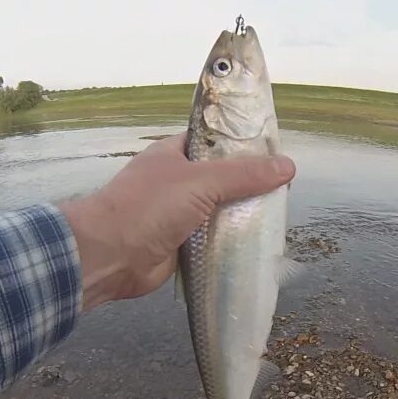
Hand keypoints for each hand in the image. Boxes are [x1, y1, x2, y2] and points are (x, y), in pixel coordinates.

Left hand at [57, 133, 295, 309]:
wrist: (109, 256)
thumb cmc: (148, 206)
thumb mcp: (200, 181)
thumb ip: (244, 174)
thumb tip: (287, 166)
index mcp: (175, 153)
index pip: (215, 142)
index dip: (243, 145)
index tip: (275, 152)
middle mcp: (177, 181)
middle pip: (222, 178)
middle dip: (248, 185)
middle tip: (283, 190)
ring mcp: (178, 214)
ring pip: (220, 210)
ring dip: (241, 216)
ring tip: (276, 217)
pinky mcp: (181, 244)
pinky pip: (213, 239)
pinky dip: (230, 242)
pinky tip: (256, 243)